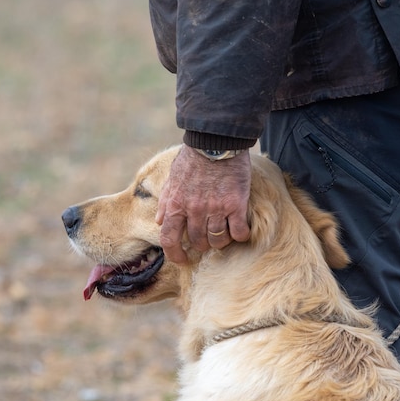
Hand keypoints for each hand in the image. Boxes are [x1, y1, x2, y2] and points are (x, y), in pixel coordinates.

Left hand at [156, 144, 251, 262]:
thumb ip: (164, 201)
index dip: (174, 254)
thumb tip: (159, 221)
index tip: (181, 259)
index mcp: (176, 205)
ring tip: (222, 234)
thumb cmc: (192, 159)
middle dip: (201, 245)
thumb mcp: (172, 178)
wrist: (215, 141)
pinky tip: (241, 231)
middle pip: (197, 242)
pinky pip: (239, 232)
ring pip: (218, 240)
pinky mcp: (236, 204)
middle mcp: (194, 210)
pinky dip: (240, 236)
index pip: (169, 239)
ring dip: (220, 242)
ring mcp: (216, 208)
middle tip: (206, 239)